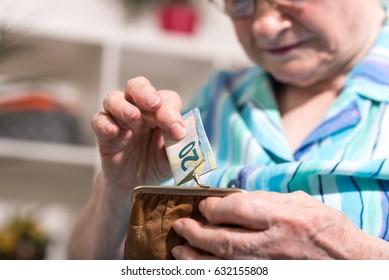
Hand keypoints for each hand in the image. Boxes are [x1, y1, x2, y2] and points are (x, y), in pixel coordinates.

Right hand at [92, 76, 185, 191]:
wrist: (135, 184)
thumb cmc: (156, 164)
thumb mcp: (173, 157)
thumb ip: (179, 145)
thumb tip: (182, 133)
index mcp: (160, 112)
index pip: (166, 100)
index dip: (172, 112)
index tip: (178, 131)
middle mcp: (139, 110)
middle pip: (137, 86)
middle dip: (145, 92)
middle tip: (154, 103)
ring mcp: (120, 120)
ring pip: (114, 99)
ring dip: (123, 106)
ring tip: (133, 116)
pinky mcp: (104, 134)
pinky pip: (99, 121)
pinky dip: (104, 124)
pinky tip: (113, 132)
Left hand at [172, 190, 370, 259]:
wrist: (349, 261)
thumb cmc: (325, 227)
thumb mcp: (299, 201)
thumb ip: (266, 199)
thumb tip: (234, 199)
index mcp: (281, 217)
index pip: (235, 210)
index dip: (213, 207)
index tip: (202, 205)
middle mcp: (273, 243)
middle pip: (222, 240)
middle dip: (195, 233)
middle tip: (179, 226)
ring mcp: (269, 266)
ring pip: (222, 264)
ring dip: (195, 258)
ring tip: (178, 250)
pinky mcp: (267, 277)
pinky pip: (233, 276)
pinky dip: (211, 271)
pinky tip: (198, 267)